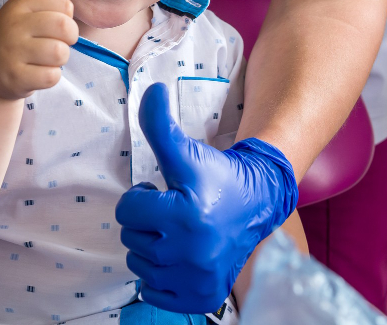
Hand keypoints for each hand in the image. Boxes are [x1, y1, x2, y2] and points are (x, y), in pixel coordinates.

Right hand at [0, 0, 78, 99]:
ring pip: (60, 53)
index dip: (67, 16)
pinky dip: (50, 77)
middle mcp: (12, 25)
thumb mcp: (29, 9)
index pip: (64, 4)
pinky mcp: (14, 77)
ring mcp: (11, 52)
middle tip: (57, 42)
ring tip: (44, 58)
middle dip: (69, 38)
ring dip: (59, 60)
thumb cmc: (19, 35)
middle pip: (65, 26)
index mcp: (19, 4)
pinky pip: (52, 77)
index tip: (53, 24)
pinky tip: (36, 73)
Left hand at [115, 83, 298, 312]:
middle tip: (171, 211)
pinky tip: (180, 256)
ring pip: (140, 265)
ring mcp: (196, 279)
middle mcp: (191, 254)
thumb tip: (150, 90)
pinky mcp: (201, 297)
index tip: (162, 192)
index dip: (142, 197)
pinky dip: (161, 277)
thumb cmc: (218, 176)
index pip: (128, 211)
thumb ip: (160, 125)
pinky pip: (153, 291)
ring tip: (176, 232)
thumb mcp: (186, 151)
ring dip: (151, 248)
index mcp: (184, 216)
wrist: (258, 203)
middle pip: (132, 239)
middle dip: (146, 222)